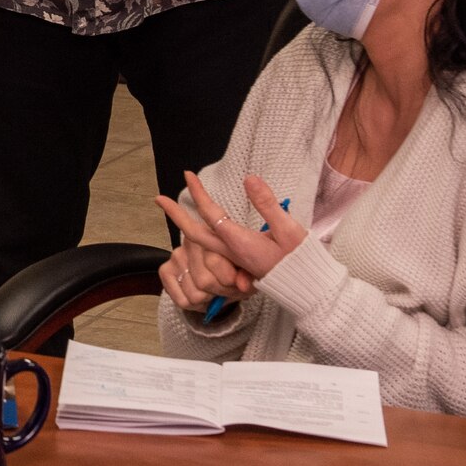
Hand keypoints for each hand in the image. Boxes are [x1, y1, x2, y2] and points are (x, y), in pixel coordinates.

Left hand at [156, 171, 307, 284]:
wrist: (307, 290)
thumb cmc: (300, 260)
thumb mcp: (288, 229)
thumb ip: (268, 204)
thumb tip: (249, 178)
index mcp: (240, 243)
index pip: (212, 214)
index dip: (198, 193)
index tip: (187, 175)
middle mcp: (231, 252)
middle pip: (195, 234)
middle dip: (175, 215)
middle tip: (158, 198)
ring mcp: (233, 260)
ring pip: (202, 243)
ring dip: (185, 226)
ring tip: (174, 210)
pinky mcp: (239, 264)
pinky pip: (211, 251)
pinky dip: (199, 238)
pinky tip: (197, 228)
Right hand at [156, 232, 254, 313]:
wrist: (226, 273)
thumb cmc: (238, 270)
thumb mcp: (250, 270)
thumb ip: (249, 276)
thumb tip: (242, 285)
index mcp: (212, 234)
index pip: (214, 262)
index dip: (230, 281)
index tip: (237, 282)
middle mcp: (190, 242)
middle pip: (204, 282)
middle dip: (220, 292)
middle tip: (226, 289)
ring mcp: (176, 256)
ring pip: (194, 294)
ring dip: (208, 300)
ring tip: (214, 291)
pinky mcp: (165, 271)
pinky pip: (182, 301)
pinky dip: (195, 305)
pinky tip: (202, 295)